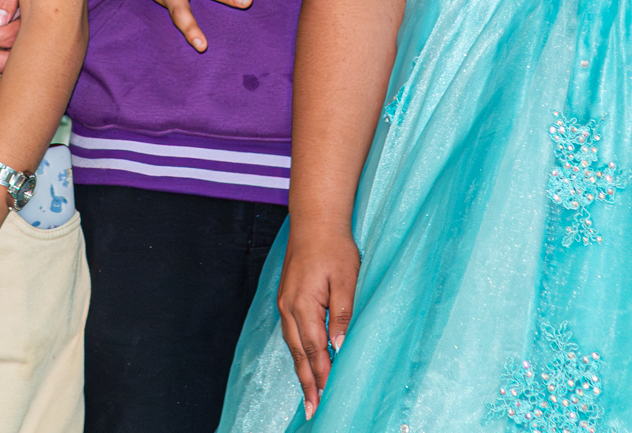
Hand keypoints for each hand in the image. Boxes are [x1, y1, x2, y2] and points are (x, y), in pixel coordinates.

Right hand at [278, 222, 358, 419]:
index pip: (314, 349)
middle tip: (313, 409)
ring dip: (301, 370)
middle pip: (298, 353)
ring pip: (292, 345)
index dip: (322, 375)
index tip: (327, 398)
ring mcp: (285, 303)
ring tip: (310, 394)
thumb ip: (342, 314)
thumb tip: (338, 346)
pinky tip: (304, 361)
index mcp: (303, 304)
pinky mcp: (287, 298)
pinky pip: (291, 333)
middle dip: (307, 382)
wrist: (314, 221)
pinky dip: (298, 352)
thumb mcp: (345, 279)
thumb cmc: (334, 247)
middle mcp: (289, 307)